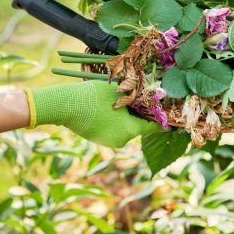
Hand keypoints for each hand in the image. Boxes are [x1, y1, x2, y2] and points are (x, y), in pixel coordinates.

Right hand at [26, 80, 161, 147]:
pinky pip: (112, 130)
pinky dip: (114, 121)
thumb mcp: (118, 91)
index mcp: (130, 130)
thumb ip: (135, 94)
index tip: (168, 118)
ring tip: (120, 101)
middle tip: (138, 100)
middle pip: (137, 127)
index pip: (152, 127)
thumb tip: (148, 95)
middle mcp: (122, 140)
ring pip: (124, 128)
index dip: (160, 121)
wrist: (66, 106)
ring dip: (125, 117)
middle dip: (139, 114)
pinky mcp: (98, 140)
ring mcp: (108, 142)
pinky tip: (107, 108)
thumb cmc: (95, 96)